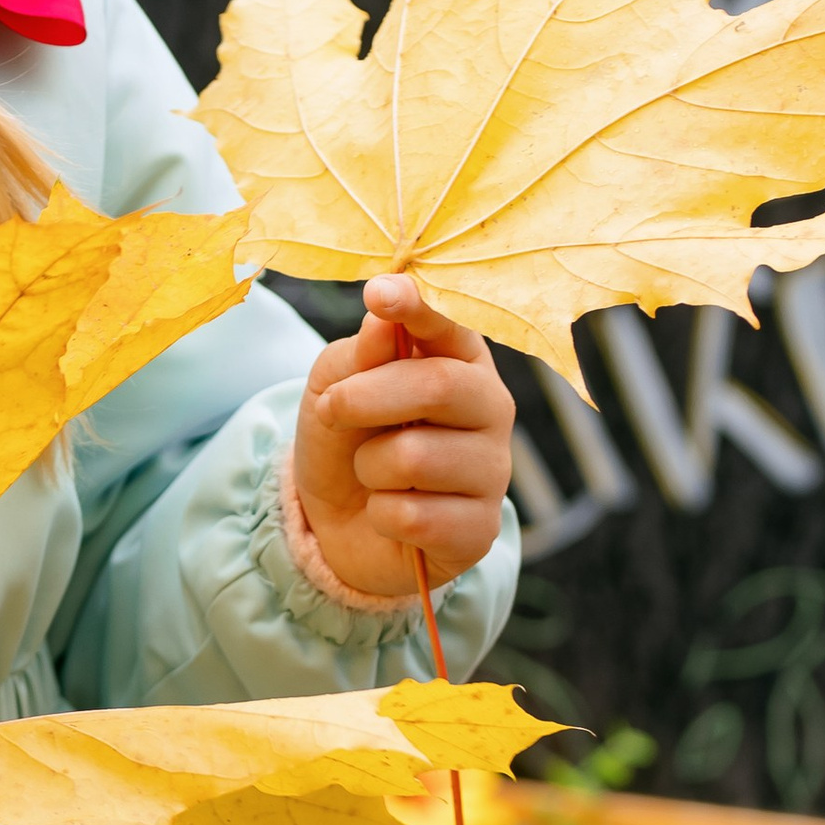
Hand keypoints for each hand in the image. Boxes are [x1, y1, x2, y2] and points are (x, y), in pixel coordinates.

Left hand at [292, 274, 515, 602]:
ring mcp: (492, 471)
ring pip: (417, 457)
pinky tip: (390, 515)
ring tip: (373, 473)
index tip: (379, 294)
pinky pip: (414, 517)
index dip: (417, 308)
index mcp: (459, 360)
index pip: (451, 325)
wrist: (337, 525)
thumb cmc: (345, 441)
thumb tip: (382, 319)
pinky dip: (379, 514)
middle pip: (440, 386)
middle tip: (333, 409)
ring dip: (369, 466)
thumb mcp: (333, 389)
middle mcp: (490, 408)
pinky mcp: (480, 529)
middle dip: (367, 397)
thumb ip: (359, 355)